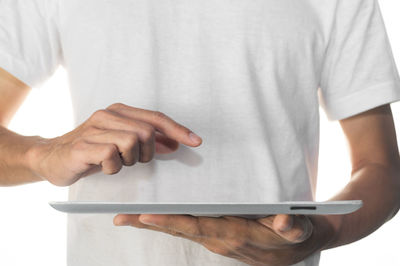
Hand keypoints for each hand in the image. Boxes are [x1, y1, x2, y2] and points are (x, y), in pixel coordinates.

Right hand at [26, 103, 201, 185]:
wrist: (52, 156)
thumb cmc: (92, 150)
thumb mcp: (123, 143)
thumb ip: (148, 141)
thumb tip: (175, 144)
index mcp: (120, 111)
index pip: (156, 118)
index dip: (178, 130)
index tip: (196, 141)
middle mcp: (108, 115)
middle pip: (147, 133)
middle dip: (146, 153)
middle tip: (131, 159)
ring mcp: (94, 129)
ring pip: (131, 143)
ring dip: (128, 161)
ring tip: (115, 162)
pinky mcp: (82, 146)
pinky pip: (112, 157)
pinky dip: (112, 168)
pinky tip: (102, 167)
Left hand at [113, 214, 334, 265]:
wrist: (293, 249)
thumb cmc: (294, 236)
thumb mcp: (299, 230)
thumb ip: (292, 226)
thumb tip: (284, 221)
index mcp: (234, 234)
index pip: (197, 227)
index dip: (172, 222)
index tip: (146, 216)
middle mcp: (218, 238)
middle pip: (178, 229)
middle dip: (149, 223)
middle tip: (120, 217)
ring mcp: (214, 238)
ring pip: (179, 228)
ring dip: (153, 223)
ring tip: (127, 216)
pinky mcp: (215, 235)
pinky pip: (187, 228)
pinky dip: (168, 222)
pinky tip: (154, 216)